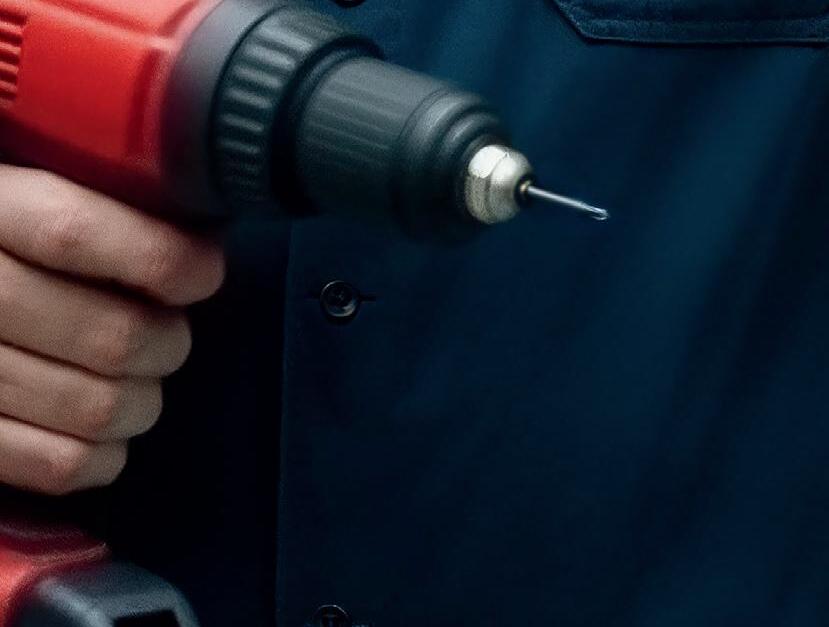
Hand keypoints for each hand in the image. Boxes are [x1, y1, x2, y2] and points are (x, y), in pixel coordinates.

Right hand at [0, 166, 224, 494]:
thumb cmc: (12, 255)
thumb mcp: (25, 201)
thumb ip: (93, 206)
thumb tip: (195, 234)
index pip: (71, 234)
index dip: (161, 259)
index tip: (203, 271)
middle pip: (113, 338)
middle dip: (167, 341)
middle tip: (165, 333)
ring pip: (101, 407)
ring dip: (142, 399)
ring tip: (134, 380)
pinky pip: (64, 464)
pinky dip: (106, 454)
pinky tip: (102, 431)